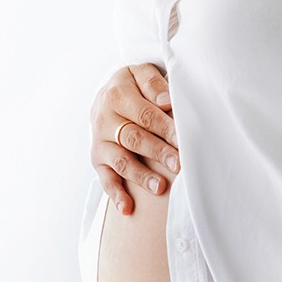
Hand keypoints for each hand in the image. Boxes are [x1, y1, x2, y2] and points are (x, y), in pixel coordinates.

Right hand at [90, 62, 180, 216]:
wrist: (105, 93)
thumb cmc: (133, 85)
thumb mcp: (140, 73)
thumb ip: (153, 83)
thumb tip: (167, 100)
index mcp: (116, 95)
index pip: (145, 114)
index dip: (165, 127)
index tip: (183, 139)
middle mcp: (104, 119)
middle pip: (134, 138)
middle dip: (158, 152)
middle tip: (178, 164)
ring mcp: (99, 141)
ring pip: (121, 161)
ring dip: (140, 176)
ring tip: (160, 188)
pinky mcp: (97, 159)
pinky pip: (105, 179)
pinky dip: (115, 194)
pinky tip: (127, 208)